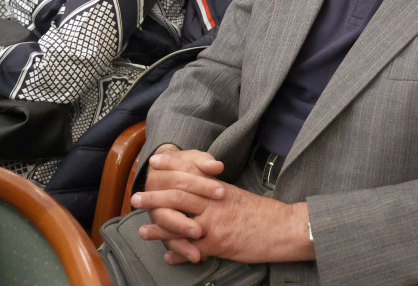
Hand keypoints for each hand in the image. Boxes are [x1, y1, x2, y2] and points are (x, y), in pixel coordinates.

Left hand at [134, 170, 312, 264]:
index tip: (154, 161)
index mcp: (218, 188)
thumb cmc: (262, 213)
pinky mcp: (219, 244)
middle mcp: (214, 203)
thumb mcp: (237, 196)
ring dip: (159, 227)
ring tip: (142, 230)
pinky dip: (178, 253)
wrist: (283, 228)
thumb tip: (202, 189)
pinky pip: (193, 249)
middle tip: (135, 197)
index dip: (170, 166)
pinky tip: (167, 256)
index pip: (189, 173)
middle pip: (178, 196)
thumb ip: (216, 193)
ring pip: (180, 223)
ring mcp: (215, 224)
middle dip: (154, 196)